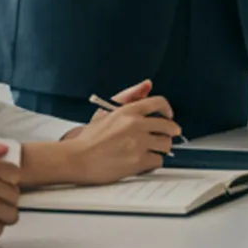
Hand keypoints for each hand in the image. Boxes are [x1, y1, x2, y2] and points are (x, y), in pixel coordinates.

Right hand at [60, 89, 179, 184]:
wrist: (77, 158)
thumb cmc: (89, 138)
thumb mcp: (106, 111)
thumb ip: (129, 96)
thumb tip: (148, 85)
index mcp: (128, 110)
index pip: (159, 103)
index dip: (167, 110)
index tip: (168, 116)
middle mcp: (135, 125)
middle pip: (168, 126)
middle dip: (170, 132)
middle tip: (166, 136)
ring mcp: (138, 143)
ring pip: (166, 145)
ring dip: (161, 148)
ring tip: (151, 150)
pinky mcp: (138, 161)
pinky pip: (158, 161)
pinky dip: (153, 162)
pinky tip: (143, 161)